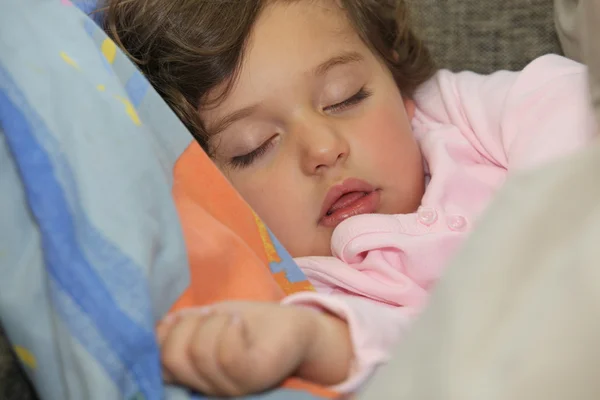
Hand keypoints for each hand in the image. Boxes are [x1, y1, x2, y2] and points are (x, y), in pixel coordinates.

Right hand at [157, 301, 351, 396]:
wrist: (297, 327)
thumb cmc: (250, 323)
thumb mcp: (206, 320)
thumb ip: (179, 327)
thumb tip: (154, 328)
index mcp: (193, 376)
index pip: (156, 362)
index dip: (162, 334)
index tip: (183, 318)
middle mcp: (208, 388)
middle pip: (171, 357)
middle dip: (187, 324)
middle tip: (211, 316)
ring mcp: (230, 387)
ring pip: (198, 351)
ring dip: (212, 322)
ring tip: (229, 319)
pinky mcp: (252, 377)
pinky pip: (226, 352)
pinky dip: (229, 327)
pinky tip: (239, 322)